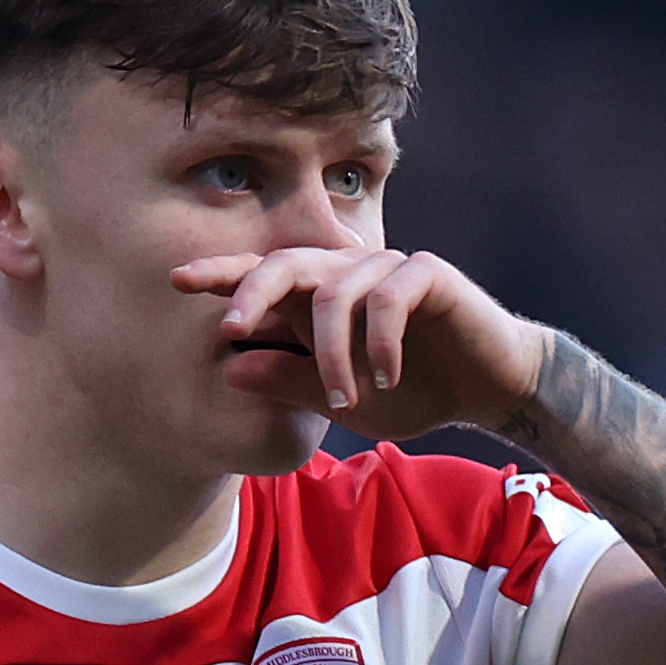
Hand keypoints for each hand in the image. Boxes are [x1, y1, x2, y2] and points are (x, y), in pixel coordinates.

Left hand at [171, 246, 546, 439]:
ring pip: (336, 292)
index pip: (264, 276)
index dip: (222, 274)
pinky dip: (379, 342)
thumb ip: (290, 383)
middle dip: (253, 292)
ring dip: (333, 354)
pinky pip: (387, 298)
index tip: (176, 280)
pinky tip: (387, 377)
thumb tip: (229, 369)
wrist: (489, 389)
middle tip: (230, 329)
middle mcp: (348, 273)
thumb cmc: (414, 391)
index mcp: (321, 297)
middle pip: (287, 262)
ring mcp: (387, 268)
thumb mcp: (341, 400)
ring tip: (344, 402)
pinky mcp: (427, 273)